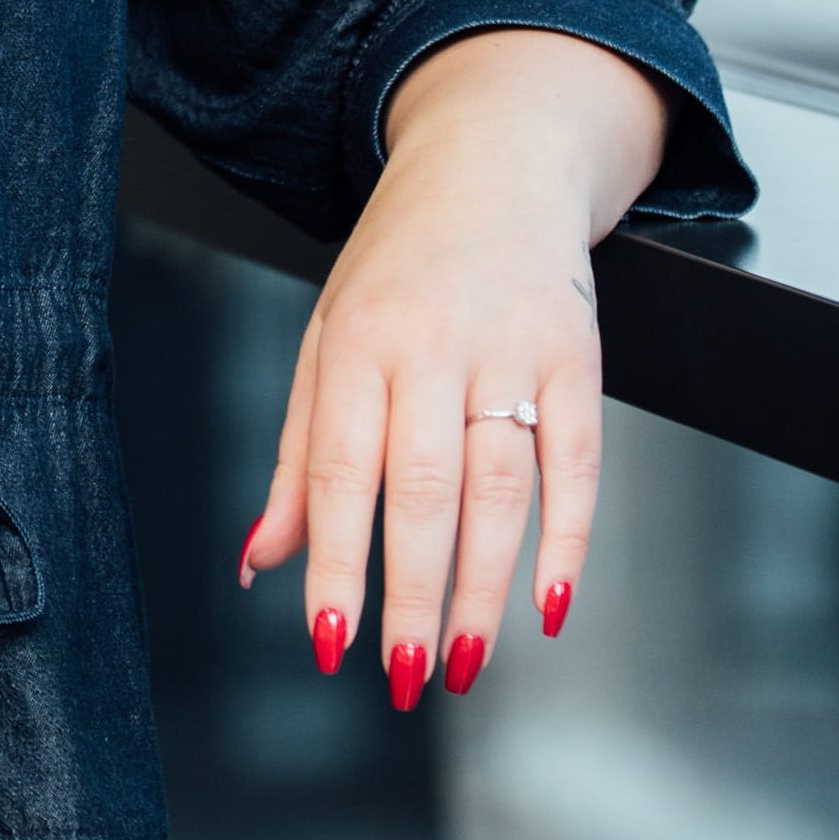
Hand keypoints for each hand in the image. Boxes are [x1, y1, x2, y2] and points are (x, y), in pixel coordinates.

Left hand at [236, 27, 665, 703]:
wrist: (493, 164)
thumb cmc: (396, 269)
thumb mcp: (325, 341)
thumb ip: (299, 458)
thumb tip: (257, 563)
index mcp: (354, 342)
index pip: (341, 473)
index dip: (336, 562)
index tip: (328, 642)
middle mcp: (431, 345)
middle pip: (423, 489)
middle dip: (413, 594)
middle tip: (405, 675)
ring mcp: (510, 350)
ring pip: (500, 488)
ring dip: (486, 587)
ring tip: (468, 662)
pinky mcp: (578, 355)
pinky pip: (580, 461)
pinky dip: (571, 540)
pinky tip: (551, 605)